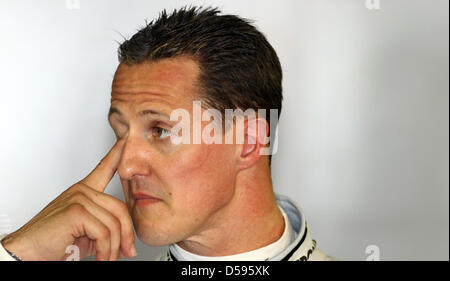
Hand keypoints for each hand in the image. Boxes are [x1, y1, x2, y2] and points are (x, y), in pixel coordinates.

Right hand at [1, 139, 136, 260]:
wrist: (27, 253)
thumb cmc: (52, 244)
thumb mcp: (86, 233)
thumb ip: (106, 228)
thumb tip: (127, 242)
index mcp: (84, 192)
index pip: (105, 168)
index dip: (118, 153)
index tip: (127, 140)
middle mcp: (82, 191)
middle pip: (120, 209)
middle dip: (126, 235)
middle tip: (127, 251)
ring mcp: (79, 198)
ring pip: (114, 224)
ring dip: (114, 248)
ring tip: (107, 258)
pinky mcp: (76, 211)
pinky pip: (104, 233)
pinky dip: (106, 251)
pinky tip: (101, 257)